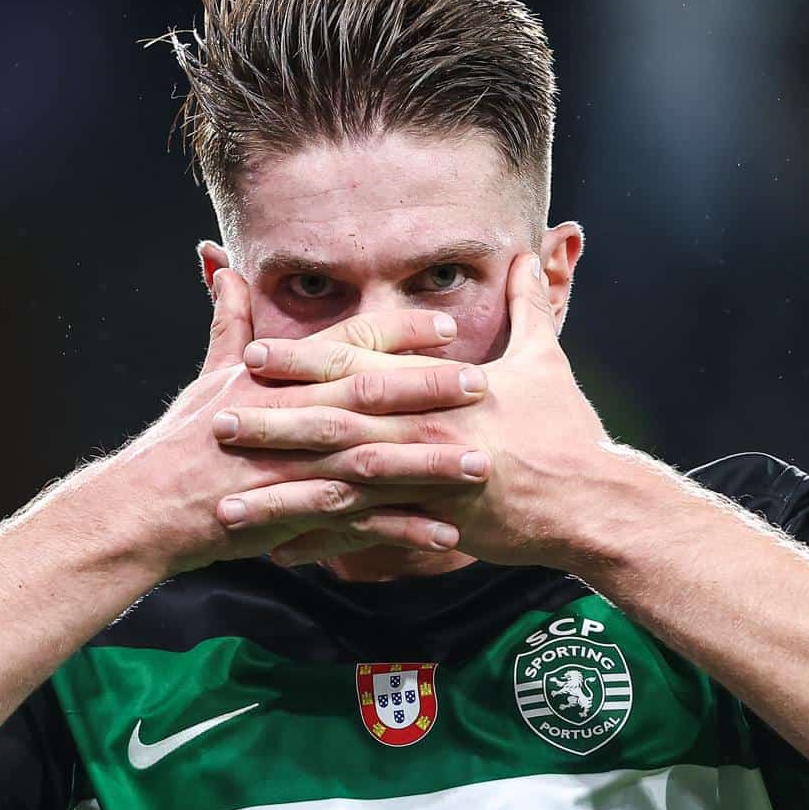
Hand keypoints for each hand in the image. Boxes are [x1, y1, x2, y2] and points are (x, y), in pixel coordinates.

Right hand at [109, 267, 495, 574]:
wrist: (149, 508)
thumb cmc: (179, 441)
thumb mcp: (208, 375)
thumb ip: (229, 321)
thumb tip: (223, 265)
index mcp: (277, 378)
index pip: (348, 344)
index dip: (401, 333)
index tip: (449, 327)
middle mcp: (292, 417)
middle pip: (372, 395)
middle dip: (431, 390)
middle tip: (484, 385)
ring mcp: (297, 468)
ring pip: (376, 461)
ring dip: (431, 465)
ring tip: (482, 464)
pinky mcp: (297, 516)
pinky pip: (361, 525)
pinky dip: (403, 531)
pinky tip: (446, 537)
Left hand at [213, 254, 613, 567]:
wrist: (592, 502)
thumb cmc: (567, 432)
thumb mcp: (547, 360)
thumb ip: (528, 308)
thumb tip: (527, 257)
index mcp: (435, 388)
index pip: (357, 364)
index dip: (302, 357)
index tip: (254, 351)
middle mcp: (420, 431)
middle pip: (332, 422)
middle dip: (271, 421)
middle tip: (216, 417)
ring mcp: (423, 482)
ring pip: (336, 486)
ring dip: (280, 493)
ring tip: (227, 501)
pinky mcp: (431, 525)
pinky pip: (364, 538)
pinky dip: (320, 544)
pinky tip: (277, 552)